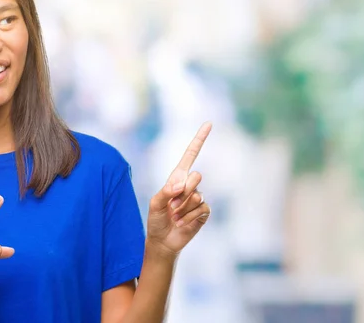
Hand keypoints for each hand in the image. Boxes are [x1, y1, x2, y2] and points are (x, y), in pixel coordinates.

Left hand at [146, 122, 211, 257]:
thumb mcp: (155, 204)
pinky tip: (181, 223)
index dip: (199, 139)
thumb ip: (165, 192)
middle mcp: (190, 185)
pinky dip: (188, 218)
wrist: (162, 240)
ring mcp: (198, 198)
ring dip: (183, 208)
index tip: (208, 124)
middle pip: (196, 176)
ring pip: (197, 195)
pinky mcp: (203, 212)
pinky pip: (201, 209)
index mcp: (177, 177)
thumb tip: (180, 184)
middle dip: (183, 191)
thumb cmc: (156, 219)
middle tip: (172, 205)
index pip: (191, 154)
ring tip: (174, 216)